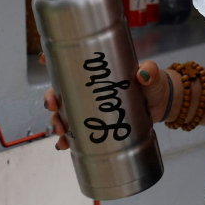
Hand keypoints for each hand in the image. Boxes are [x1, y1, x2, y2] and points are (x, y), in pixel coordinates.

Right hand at [44, 59, 174, 150]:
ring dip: (56, 122)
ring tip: (60, 131)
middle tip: (53, 105)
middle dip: (51, 99)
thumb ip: (151, 72)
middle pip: (61, 92)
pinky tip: (63, 145)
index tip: (42, 59)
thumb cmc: (154, 85)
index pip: (71, 63)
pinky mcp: (97, 126)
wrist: (162, 106)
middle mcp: (90, 91)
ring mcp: (92, 109)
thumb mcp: (153, 76)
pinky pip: (76, 134)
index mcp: (98, 75)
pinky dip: (67, 140)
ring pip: (65, 114)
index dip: (53, 59)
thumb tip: (144, 72)